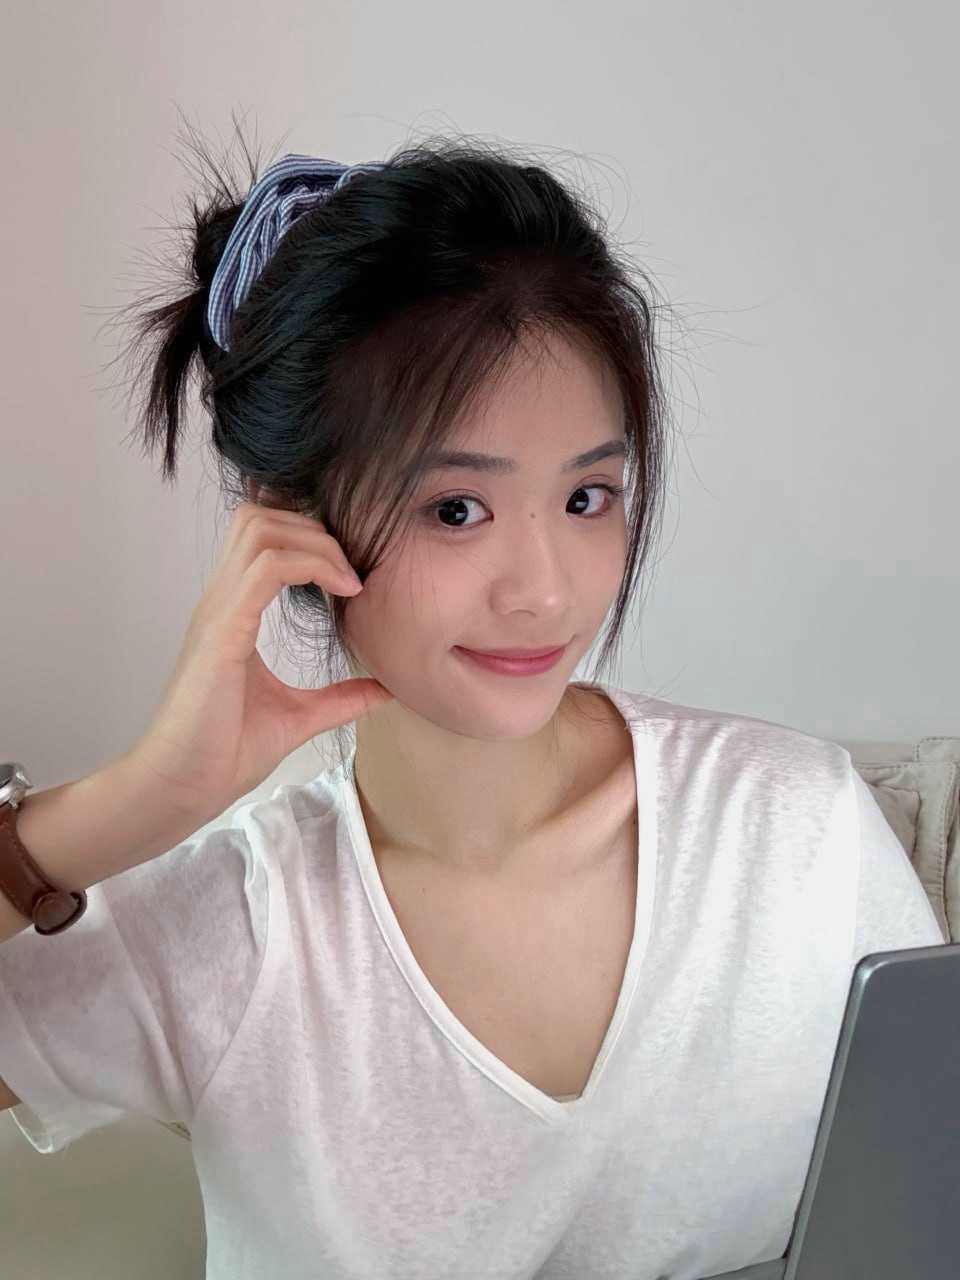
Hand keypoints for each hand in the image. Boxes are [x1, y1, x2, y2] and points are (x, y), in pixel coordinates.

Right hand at [125, 502, 392, 818]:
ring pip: (261, 529)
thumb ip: (339, 699)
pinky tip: (343, 593)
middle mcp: (221, 600)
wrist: (183, 787)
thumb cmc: (224, 753)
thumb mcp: (298, 718)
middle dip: (314, 528)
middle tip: (352, 571)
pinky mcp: (222, 632)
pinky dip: (310, 565)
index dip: (310, 537)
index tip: (352, 575)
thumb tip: (384, 690)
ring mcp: (218, 612)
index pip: (262, 536)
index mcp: (233, 611)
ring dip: (315, 542)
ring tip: (349, 581)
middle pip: (259, 516)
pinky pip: (266, 568)